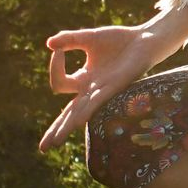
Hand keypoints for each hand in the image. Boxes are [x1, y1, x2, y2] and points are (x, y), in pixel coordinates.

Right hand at [39, 24, 171, 153]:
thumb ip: (69, 40)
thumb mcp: (89, 38)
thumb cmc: (119, 41)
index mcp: (84, 81)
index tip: (58, 49)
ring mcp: (104, 91)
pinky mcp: (118, 86)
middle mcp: (93, 91)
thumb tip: (49, 44)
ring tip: (55, 142)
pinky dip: (88, 110)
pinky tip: (79, 121)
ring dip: (67, 126)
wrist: (145, 38)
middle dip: (55, 130)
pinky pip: (99, 101)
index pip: (59, 84)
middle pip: (69, 115)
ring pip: (81, 113)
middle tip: (42, 149)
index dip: (54, 67)